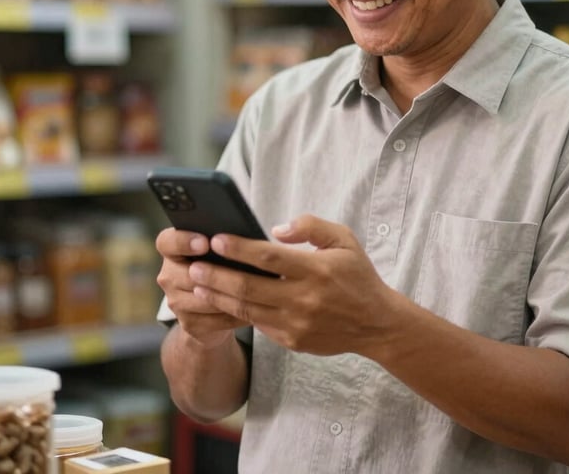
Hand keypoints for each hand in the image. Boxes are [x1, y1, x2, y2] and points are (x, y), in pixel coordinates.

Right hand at [155, 227, 248, 347]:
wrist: (214, 305)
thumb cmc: (222, 264)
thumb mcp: (219, 249)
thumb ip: (222, 242)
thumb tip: (243, 236)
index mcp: (172, 250)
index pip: (167, 242)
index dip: (183, 241)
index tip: (205, 242)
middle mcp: (168, 275)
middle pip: (187, 274)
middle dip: (215, 274)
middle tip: (241, 271)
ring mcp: (176, 302)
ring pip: (204, 299)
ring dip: (230, 295)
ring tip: (256, 290)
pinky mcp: (188, 323)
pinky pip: (214, 319)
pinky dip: (236, 314)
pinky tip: (255, 308)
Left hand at [188, 215, 401, 356]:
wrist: (375, 323)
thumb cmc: (357, 276)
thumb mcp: (343, 239)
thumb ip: (311, 226)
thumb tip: (277, 229)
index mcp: (316, 270)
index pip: (268, 258)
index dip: (239, 248)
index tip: (216, 239)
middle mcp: (303, 299)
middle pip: (249, 287)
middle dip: (217, 274)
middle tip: (193, 264)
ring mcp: (296, 323)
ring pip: (247, 309)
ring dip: (219, 295)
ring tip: (197, 282)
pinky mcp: (292, 340)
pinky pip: (257, 324)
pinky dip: (235, 312)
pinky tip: (220, 300)